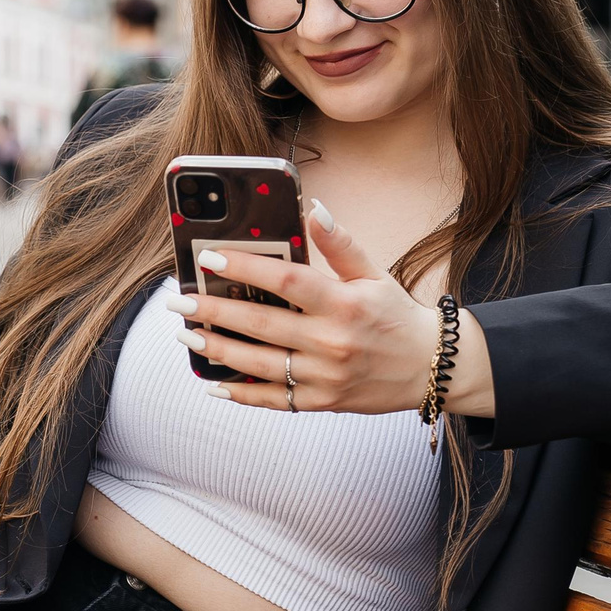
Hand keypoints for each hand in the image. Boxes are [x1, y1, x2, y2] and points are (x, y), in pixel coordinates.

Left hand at [173, 200, 493, 418]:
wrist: (430, 368)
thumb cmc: (395, 315)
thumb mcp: (374, 274)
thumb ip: (340, 243)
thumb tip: (313, 208)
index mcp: (344, 303)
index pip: (286, 280)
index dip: (246, 268)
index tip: (209, 259)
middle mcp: (332, 341)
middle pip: (262, 324)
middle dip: (214, 312)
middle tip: (180, 302)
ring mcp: (325, 377)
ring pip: (260, 364)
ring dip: (218, 350)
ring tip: (187, 334)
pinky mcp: (322, 402)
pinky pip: (274, 400)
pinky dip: (241, 394)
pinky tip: (214, 382)